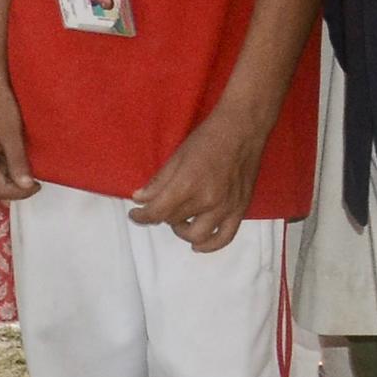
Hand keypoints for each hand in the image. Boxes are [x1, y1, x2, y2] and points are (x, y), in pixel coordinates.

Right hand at [0, 66, 35, 204]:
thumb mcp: (12, 133)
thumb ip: (18, 162)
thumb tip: (27, 186)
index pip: (0, 190)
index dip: (22, 192)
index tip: (39, 183)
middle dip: (12, 191)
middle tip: (31, 179)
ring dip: (4, 183)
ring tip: (21, 169)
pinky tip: (9, 161)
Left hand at [131, 112, 267, 251]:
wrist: (242, 131)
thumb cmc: (206, 139)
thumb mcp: (176, 156)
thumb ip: (158, 181)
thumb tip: (140, 199)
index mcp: (187, 185)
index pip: (158, 212)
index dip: (142, 216)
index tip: (135, 214)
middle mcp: (207, 201)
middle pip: (175, 221)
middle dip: (162, 216)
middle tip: (160, 207)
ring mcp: (225, 208)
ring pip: (197, 235)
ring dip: (182, 231)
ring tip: (179, 221)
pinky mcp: (240, 210)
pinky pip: (224, 237)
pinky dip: (210, 245)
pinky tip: (198, 244)